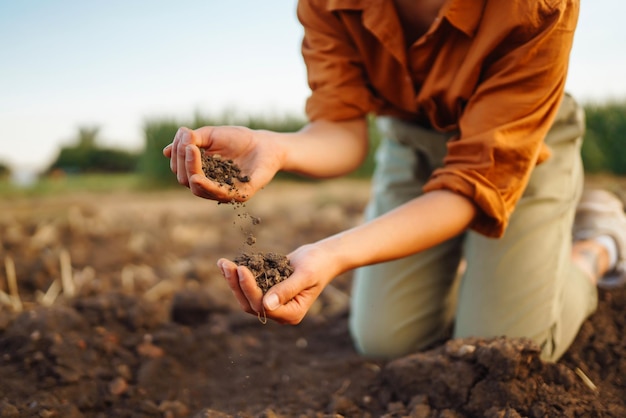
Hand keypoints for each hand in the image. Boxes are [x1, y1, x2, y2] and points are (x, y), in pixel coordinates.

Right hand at [163, 126, 283, 201]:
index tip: (184, 137)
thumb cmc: (239, 139)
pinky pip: (218, 194)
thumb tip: (165, 151)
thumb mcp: (210, 135)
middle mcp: (210, 184)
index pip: (180, 169)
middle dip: (182, 161)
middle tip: (188, 144)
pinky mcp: (239, 194)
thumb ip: (190, 141)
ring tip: (191, 151)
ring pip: (197, 189)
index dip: (177, 154)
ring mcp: (224, 191)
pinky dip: (205, 185)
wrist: (267, 144)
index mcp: (202, 172)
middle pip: (184, 179)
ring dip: (190, 170)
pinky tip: (196, 175)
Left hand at [217, 243, 339, 324]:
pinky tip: (226, 264)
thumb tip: (267, 306)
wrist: (323, 257)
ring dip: (233, 280)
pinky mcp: (267, 292)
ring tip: (223, 263)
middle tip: (227, 264)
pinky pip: (249, 287)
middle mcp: (280, 312)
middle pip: (251, 304)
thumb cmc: (318, 265)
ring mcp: (273, 303)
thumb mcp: (305, 275)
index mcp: (291, 313)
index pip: (263, 306)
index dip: (250, 289)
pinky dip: (237, 276)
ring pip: (246, 297)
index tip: (241, 269)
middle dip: (237, 284)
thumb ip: (287, 290)